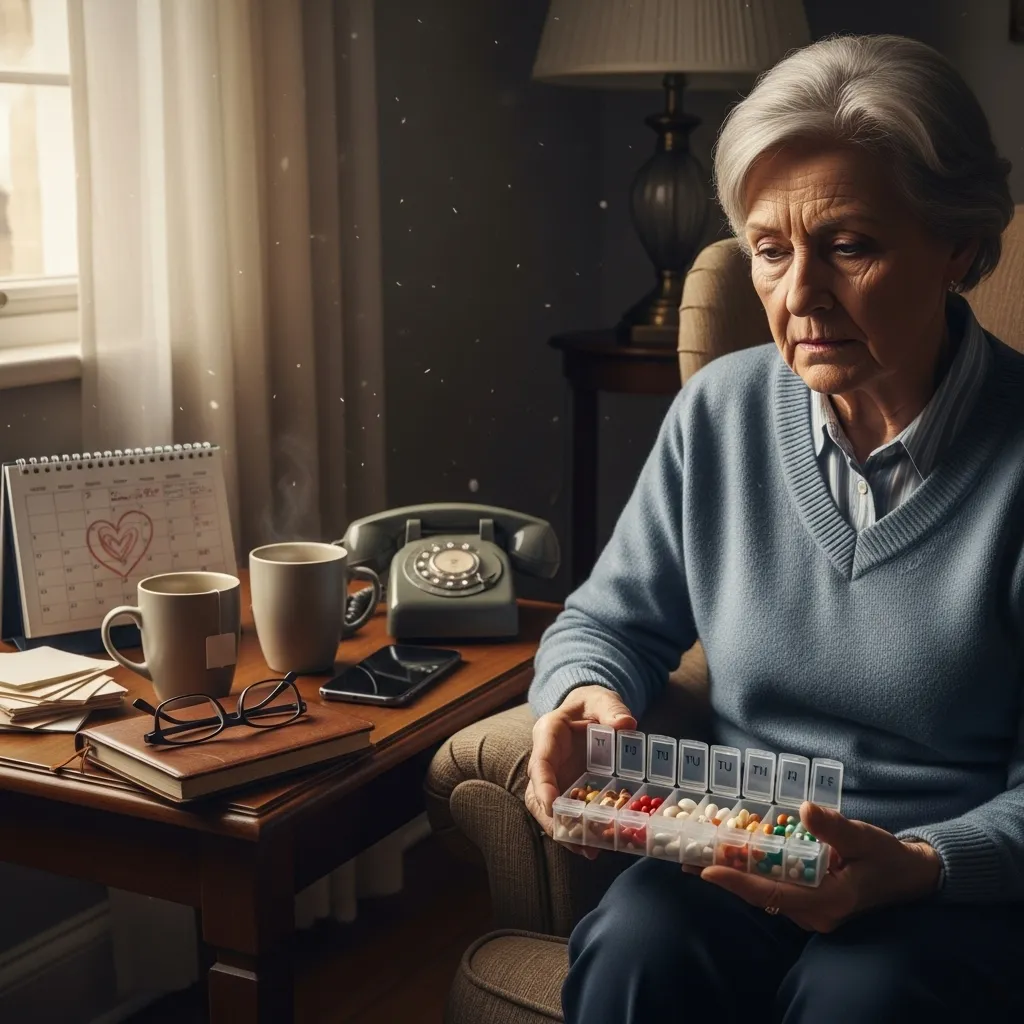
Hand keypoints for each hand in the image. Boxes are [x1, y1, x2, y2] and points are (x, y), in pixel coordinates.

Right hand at [525, 685, 635, 857]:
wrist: (591, 711)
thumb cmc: (593, 703)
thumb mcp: (603, 700)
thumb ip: (612, 709)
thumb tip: (626, 724)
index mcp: (548, 733)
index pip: (540, 760)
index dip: (543, 784)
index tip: (551, 805)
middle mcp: (545, 759)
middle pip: (536, 793)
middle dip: (550, 818)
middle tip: (571, 838)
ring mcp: (554, 777)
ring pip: (547, 810)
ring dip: (564, 832)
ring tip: (588, 850)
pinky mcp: (566, 790)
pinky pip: (565, 813)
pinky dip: (577, 832)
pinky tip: (594, 848)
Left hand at [699, 801, 942, 931]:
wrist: (910, 876)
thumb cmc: (887, 856)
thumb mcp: (864, 837)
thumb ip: (835, 826)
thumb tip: (805, 810)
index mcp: (828, 901)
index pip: (773, 893)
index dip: (738, 882)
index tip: (707, 870)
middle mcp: (815, 913)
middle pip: (761, 895)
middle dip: (725, 877)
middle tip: (686, 861)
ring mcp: (812, 911)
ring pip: (764, 894)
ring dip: (734, 876)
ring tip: (698, 858)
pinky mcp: (809, 903)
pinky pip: (773, 890)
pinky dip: (751, 874)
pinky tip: (731, 859)